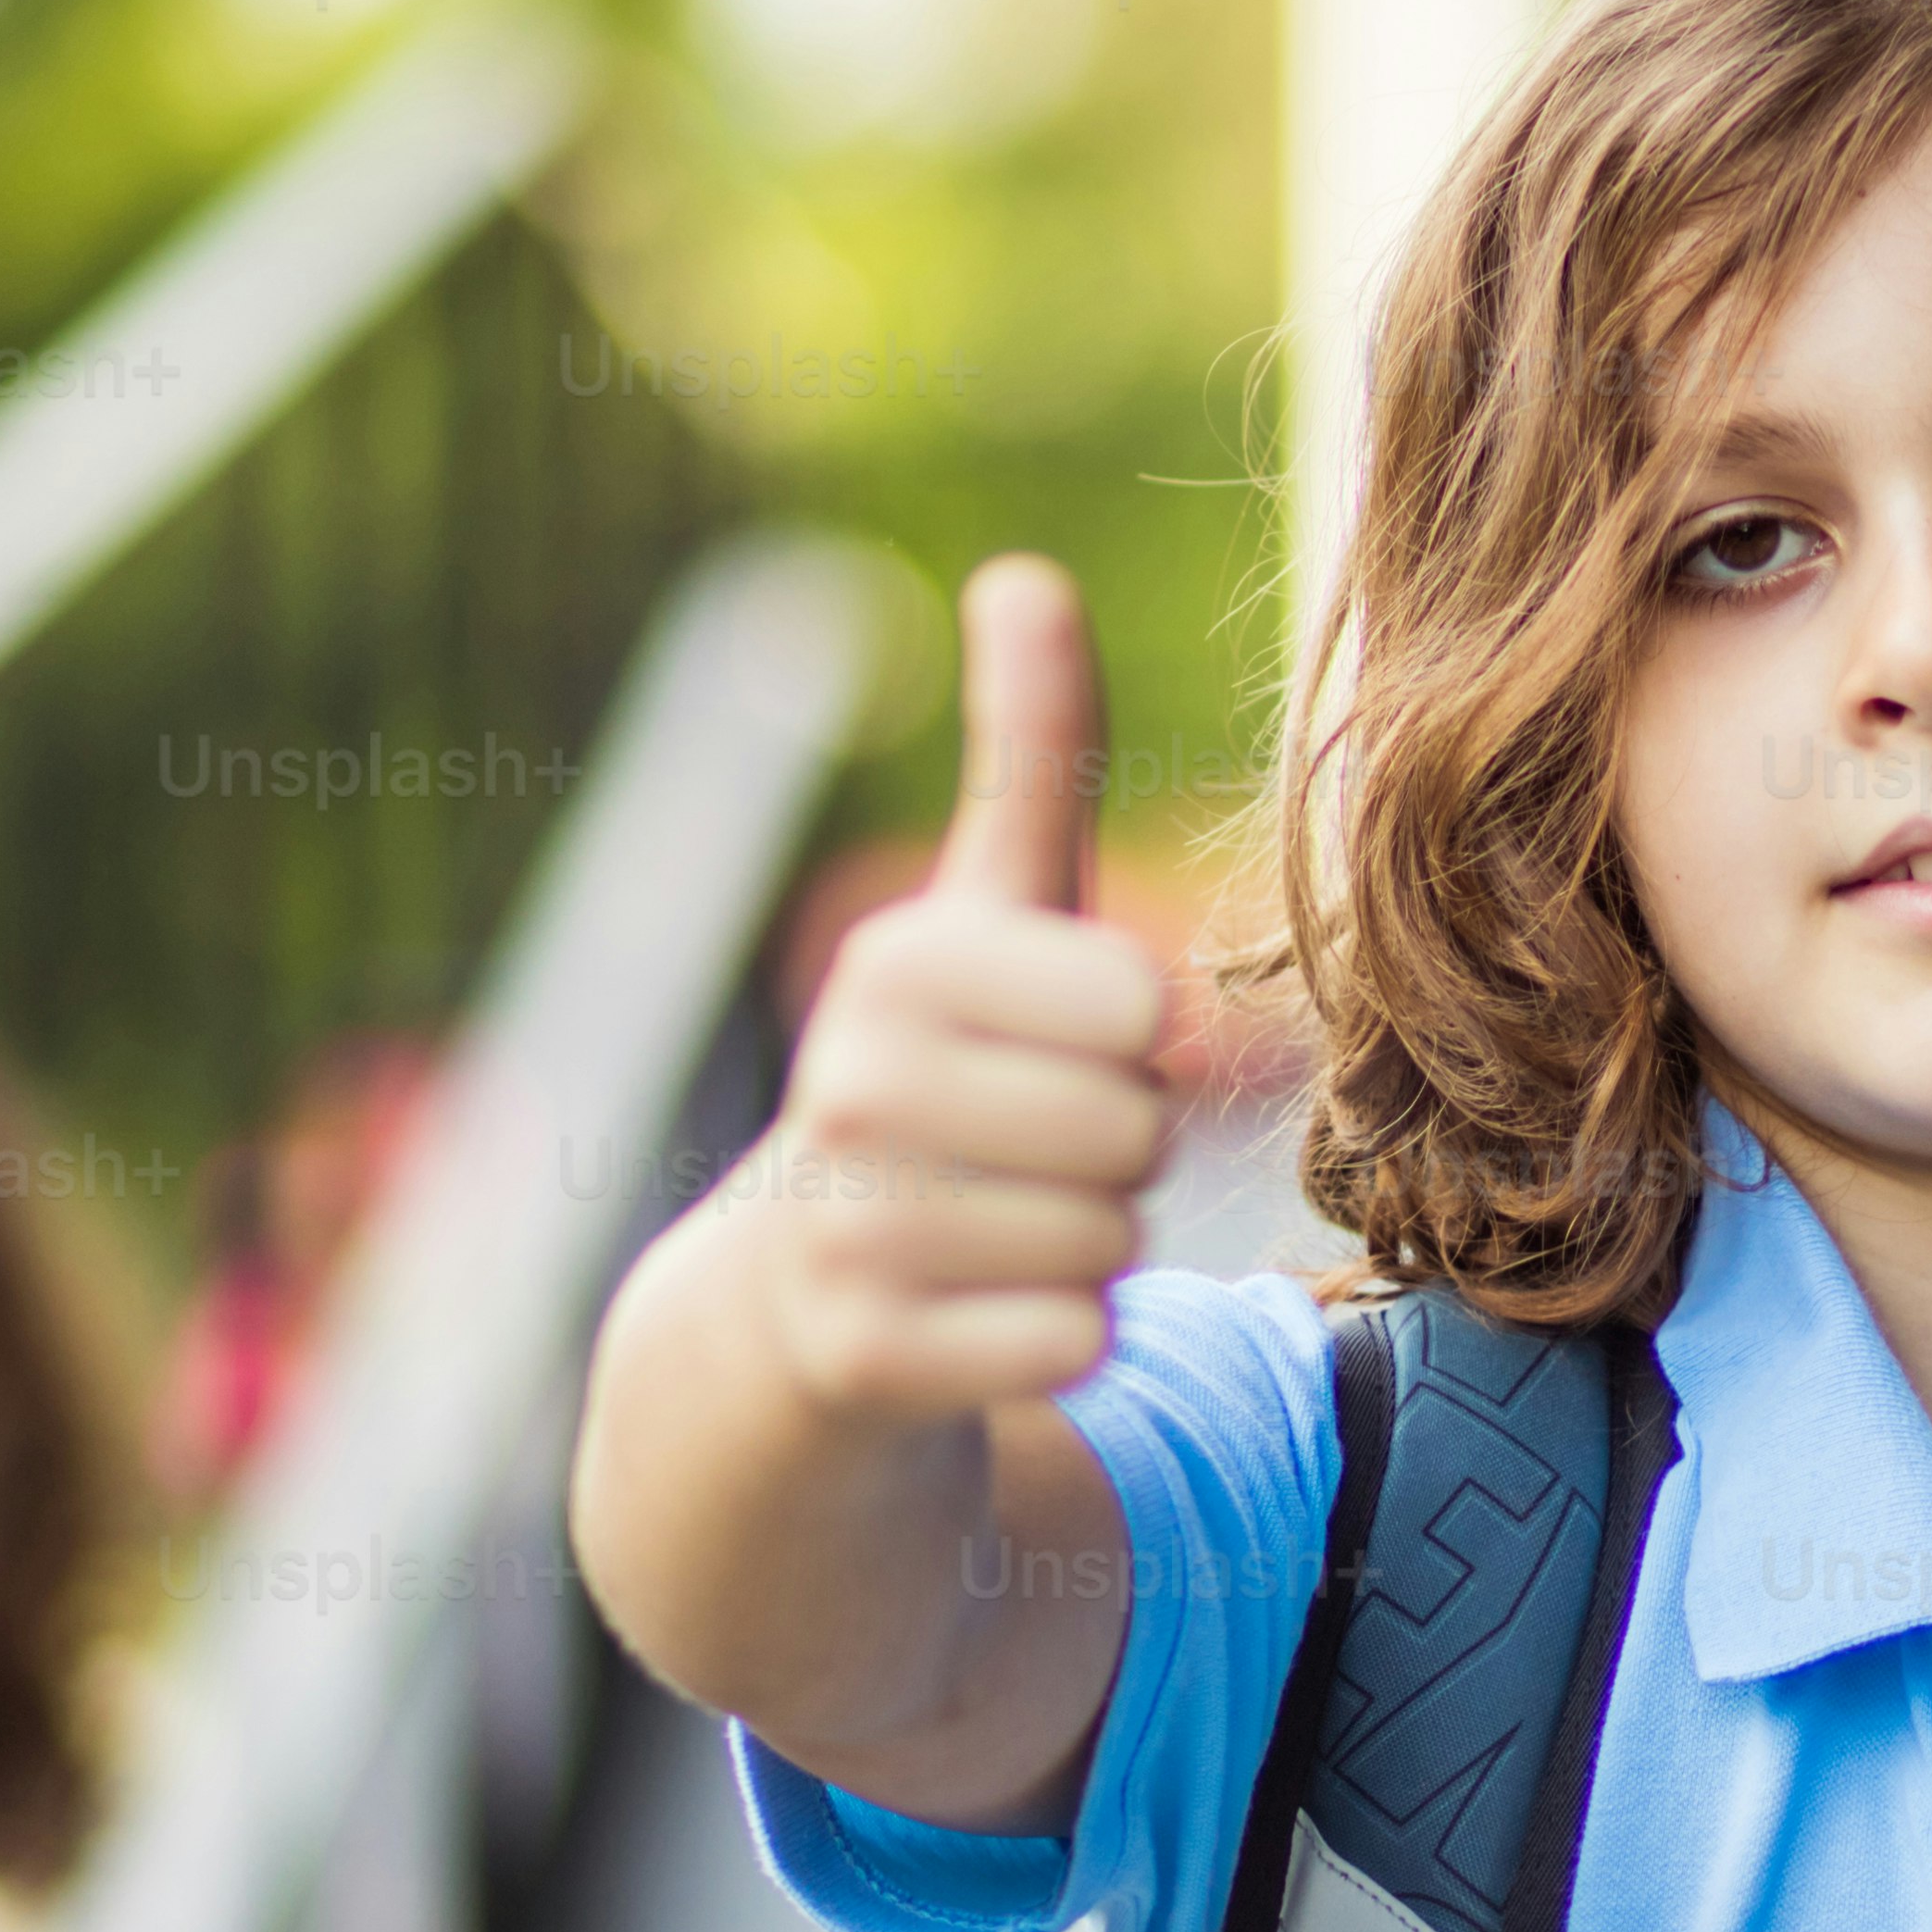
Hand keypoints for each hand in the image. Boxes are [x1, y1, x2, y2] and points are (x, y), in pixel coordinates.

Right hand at [735, 556, 1171, 1425]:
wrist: (786, 1312)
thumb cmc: (936, 1087)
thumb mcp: (981, 919)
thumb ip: (1027, 761)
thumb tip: (1024, 572)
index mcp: (899, 963)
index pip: (1145, 1012)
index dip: (1143, 1051)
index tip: (1066, 1055)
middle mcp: (854, 1083)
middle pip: (1137, 1132)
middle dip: (1123, 1158)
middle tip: (1034, 1159)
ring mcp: (845, 1224)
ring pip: (1110, 1245)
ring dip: (1094, 1254)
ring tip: (1001, 1233)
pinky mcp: (860, 1359)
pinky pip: (1069, 1344)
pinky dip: (1063, 1342)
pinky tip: (988, 1318)